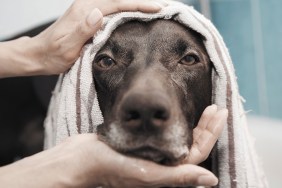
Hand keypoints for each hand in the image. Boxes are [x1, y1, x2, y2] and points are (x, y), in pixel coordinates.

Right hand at [0, 104, 226, 187]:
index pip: (197, 153)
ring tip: (205, 108)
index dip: (211, 133)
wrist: (81, 158)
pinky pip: (164, 131)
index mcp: (166, 172)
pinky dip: (173, 120)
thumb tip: (211, 179)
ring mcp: (152, 153)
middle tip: (216, 107)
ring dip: (193, 122)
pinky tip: (176, 111)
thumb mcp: (145, 174)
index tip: (220, 113)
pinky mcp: (141, 143)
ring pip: (179, 136)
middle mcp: (162, 164)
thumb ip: (178, 177)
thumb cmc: (109, 168)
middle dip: (206, 126)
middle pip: (191, 144)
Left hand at [34, 0, 166, 74]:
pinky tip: (136, 14)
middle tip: (164, 7)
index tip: (158, 8)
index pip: (118, 3)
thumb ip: (82, 29)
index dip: (139, 5)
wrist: (39, 54)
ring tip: (156, 9)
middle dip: (144, 2)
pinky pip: (114, 8)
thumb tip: (99, 12)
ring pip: (119, 2)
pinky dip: (128, 9)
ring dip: (138, 5)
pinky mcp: (89, 15)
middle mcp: (88, 5)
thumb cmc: (52, 54)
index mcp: (85, 11)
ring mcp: (89, 9)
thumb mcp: (66, 46)